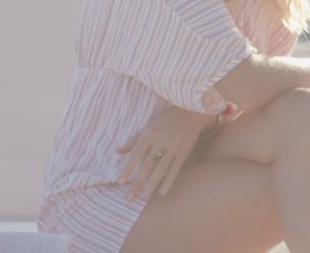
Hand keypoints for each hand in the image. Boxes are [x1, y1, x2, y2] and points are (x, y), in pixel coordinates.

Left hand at [116, 102, 238, 201]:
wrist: (192, 111)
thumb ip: (134, 140)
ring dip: (152, 185)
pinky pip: (176, 168)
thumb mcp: (149, 126)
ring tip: (143, 198)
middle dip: (137, 182)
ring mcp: (173, 147)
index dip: (128, 168)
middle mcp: (160, 141)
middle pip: (147, 165)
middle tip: (129, 198)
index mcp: (149, 134)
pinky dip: (170, 181)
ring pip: (161, 169)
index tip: (120, 182)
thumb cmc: (167, 119)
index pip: (136, 154)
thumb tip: (117, 151)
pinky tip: (163, 192)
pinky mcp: (184, 151)